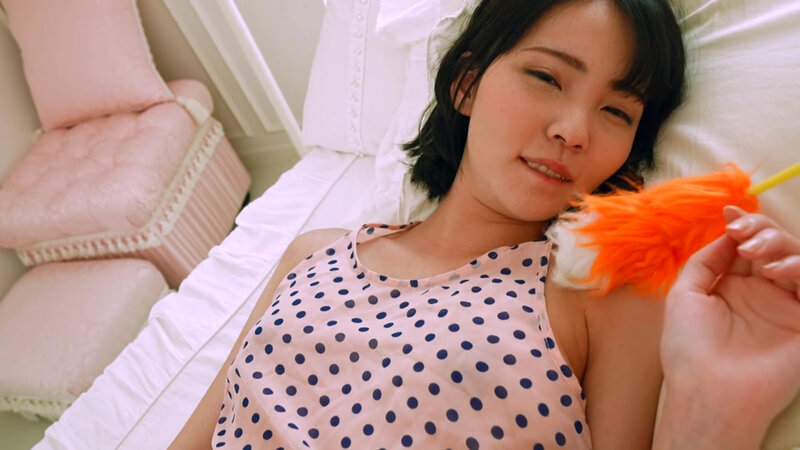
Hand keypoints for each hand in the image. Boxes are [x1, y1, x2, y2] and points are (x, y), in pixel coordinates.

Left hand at [660, 207, 799, 436]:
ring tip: (757, 255)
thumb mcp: (684, 295)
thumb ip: (705, 261)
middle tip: (743, 236)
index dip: (744, 226)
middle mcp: (763, 294)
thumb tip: (727, 233)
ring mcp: (787, 308)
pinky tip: (776, 271)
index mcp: (733, 287)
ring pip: (799, 260)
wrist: (707, 390)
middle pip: (776, 247)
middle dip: (762, 231)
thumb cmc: (689, 349)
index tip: (730, 215)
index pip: (748, 246)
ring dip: (781, 245)